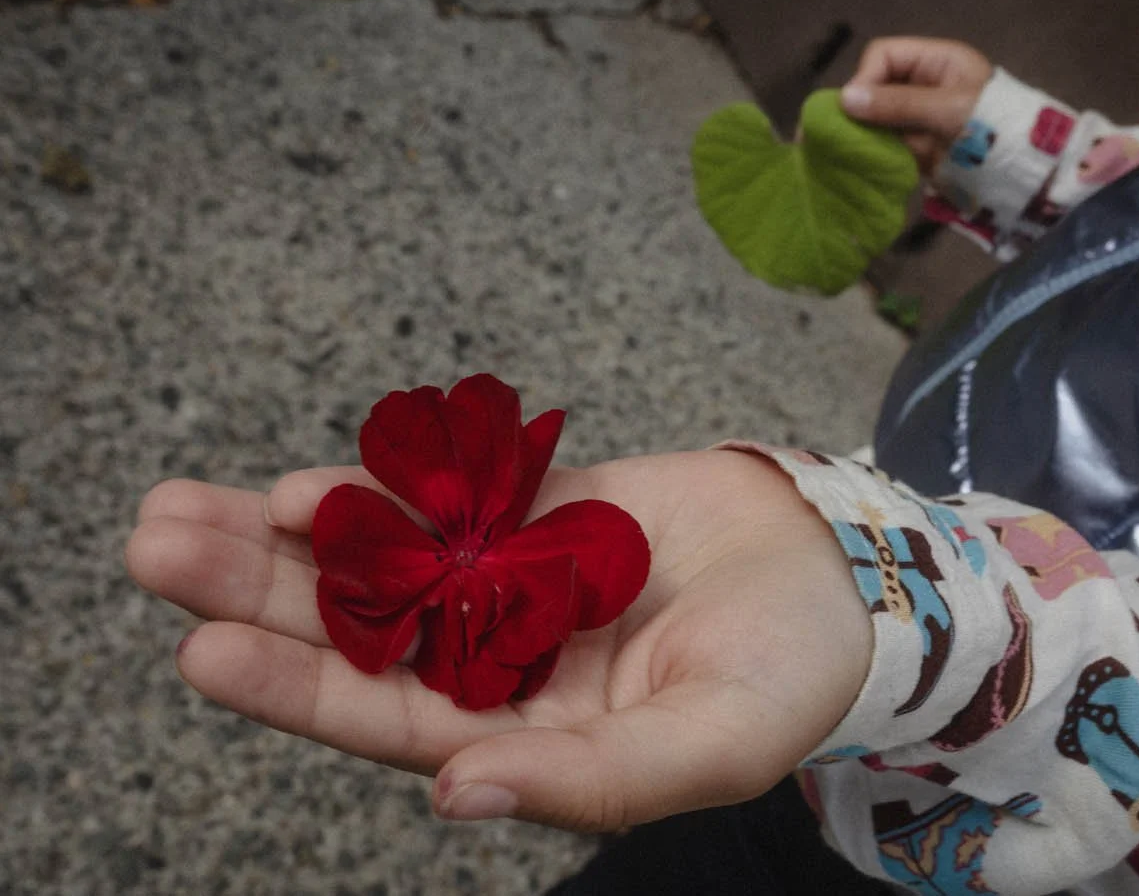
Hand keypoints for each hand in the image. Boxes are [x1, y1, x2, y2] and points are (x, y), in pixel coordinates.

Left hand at [126, 450, 870, 830]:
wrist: (845, 577)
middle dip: (256, 593)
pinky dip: (387, 483)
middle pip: (358, 629)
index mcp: (524, 735)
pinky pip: (452, 494)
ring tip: (185, 503)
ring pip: (384, 556)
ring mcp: (514, 579)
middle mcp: (500, 660)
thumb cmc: (787, 678)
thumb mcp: (702, 747)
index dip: (298, 687)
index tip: (202, 650)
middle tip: (156, 541)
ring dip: (290, 533)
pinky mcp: (542, 509)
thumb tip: (453, 798)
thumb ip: (586, 782)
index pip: (388, 716)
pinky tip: (313, 479)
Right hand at [840, 37, 992, 173]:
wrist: (1019, 174)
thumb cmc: (992, 128)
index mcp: (936, 61)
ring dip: (863, 134)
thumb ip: (898, 103)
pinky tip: (862, 163)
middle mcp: (923, 85)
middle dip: (860, 108)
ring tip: (848, 151)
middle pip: (875, 86)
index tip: (854, 107)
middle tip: (843, 133)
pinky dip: (872, 153)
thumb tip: (845, 99)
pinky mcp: (915, 147)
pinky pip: (884, 144)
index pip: (884, 55)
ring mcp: (918, 117)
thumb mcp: (947, 109)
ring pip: (875, 118)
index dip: (865, 77)